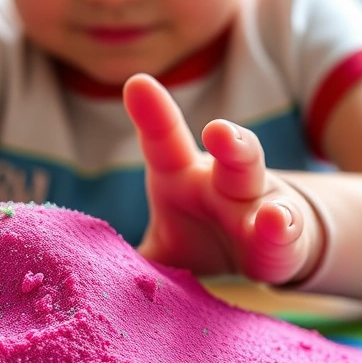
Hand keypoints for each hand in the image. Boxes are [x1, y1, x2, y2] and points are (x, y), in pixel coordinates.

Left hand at [123, 74, 323, 284]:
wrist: (267, 248)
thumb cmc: (202, 237)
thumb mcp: (161, 248)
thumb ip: (127, 258)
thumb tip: (76, 278)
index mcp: (181, 177)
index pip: (165, 139)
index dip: (153, 113)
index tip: (138, 84)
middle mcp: (221, 182)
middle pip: (227, 152)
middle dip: (226, 140)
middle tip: (216, 130)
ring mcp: (257, 204)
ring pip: (258, 180)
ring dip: (255, 174)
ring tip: (252, 182)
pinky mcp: (285, 238)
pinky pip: (284, 234)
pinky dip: (280, 231)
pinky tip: (277, 226)